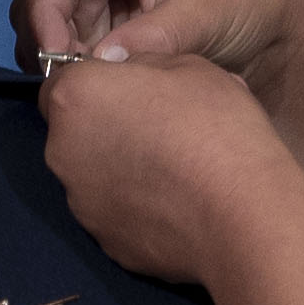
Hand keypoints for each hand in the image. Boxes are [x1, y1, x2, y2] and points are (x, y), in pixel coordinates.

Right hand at [15, 0, 303, 82]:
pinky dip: (69, 63)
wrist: (267, 20)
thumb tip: (100, 62)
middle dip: (47, 38)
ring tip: (82, 89)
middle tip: (65, 84)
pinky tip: (89, 87)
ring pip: (44, 18)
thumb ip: (155, 36)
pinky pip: (62, 38)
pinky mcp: (94, 11)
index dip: (44, 10)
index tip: (55, 60)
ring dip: (56, 56)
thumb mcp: (205, 15)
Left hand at [39, 50, 303, 286]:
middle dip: (102, 126)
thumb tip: (126, 73)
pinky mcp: (103, 241)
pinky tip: (172, 205)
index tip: (128, 91)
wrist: (242, 215)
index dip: (93, 84)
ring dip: (115, 167)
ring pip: (90, 175)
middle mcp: (61, 151)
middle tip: (154, 128)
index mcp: (74, 97)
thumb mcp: (188, 64)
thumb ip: (141, 63)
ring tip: (169, 171)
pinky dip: (132, 205)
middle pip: (72, 131)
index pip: (62, 82)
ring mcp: (79, 202)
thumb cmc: (215, 126)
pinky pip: (112, 211)